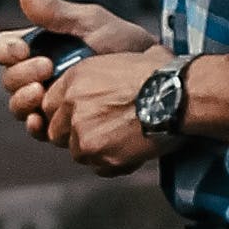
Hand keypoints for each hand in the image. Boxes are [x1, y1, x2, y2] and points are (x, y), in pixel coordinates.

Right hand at [0, 0, 161, 141]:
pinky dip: (34, 126)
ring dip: (22, 100)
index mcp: (41, 47)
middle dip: (20, 74)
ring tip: (40, 93)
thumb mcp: (94, 24)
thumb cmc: (127, 47)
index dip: (7, 50)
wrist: (156, 82)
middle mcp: (40, 76)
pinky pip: (39, 130)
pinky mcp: (63, 126)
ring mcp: (51, 101)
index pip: (6, 48)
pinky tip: (40, 121)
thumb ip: (58, 12)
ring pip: (18, 106)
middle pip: (9, 79)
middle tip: (46, 68)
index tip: (23, 49)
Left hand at [42, 46, 163, 172]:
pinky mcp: (103, 156)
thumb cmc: (159, 73)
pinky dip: (113, 164)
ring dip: (96, 150)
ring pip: (78, 153)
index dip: (64, 113)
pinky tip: (131, 149)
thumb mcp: (117, 59)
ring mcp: (85, 134)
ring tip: (122, 138)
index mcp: (74, 80)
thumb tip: (97, 81)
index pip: (48, 106)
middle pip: (57, 133)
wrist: (179, 95)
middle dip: (74, 135)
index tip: (80, 115)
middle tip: (102, 130)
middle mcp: (73, 107)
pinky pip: (99, 168)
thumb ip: (94, 76)